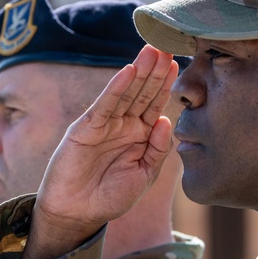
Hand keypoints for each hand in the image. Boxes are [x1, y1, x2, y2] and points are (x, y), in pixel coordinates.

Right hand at [21, 46, 176, 258]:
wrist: (78, 214)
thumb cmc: (111, 197)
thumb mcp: (144, 175)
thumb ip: (157, 150)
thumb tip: (166, 120)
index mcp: (140, 135)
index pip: (155, 104)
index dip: (166, 84)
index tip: (179, 62)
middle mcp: (123, 125)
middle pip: (142, 92)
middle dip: (155, 70)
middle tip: (167, 44)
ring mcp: (104, 124)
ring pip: (125, 93)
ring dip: (139, 71)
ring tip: (151, 50)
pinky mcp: (86, 128)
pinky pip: (104, 105)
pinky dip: (115, 88)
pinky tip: (127, 72)